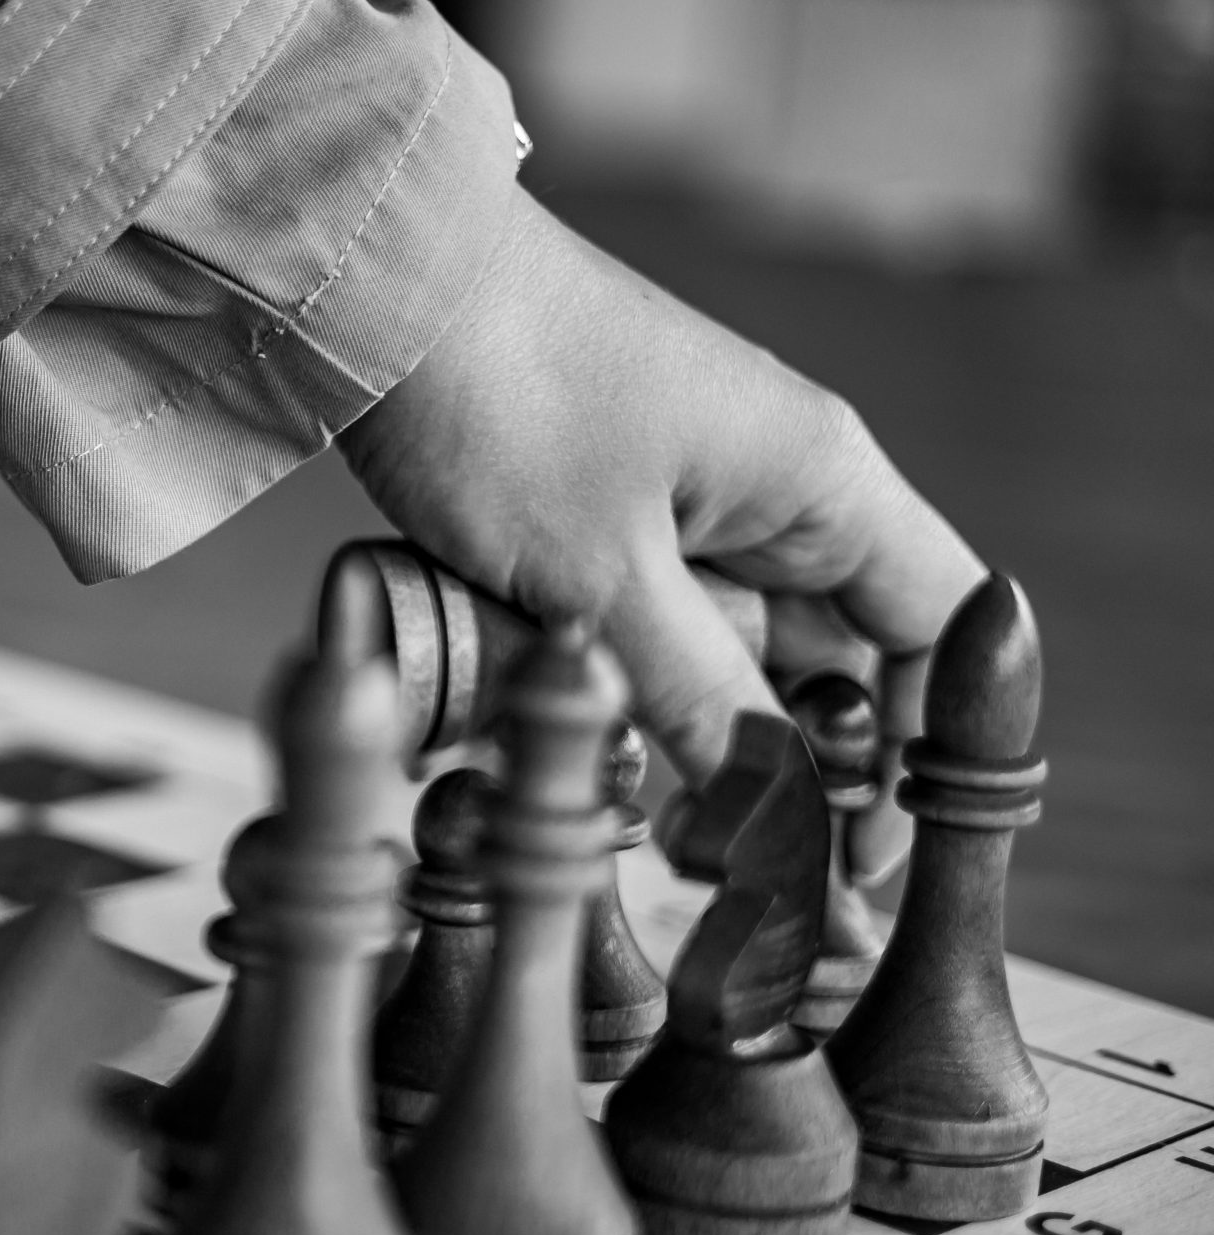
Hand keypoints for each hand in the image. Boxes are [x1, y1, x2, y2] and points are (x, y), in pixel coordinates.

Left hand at [339, 188, 984, 880]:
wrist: (382, 291)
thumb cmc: (504, 400)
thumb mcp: (600, 577)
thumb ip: (698, 697)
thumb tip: (777, 814)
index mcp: (821, 484)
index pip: (934, 632)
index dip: (917, 749)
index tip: (858, 851)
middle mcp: (773, 493)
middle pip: (827, 663)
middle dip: (780, 765)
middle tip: (723, 860)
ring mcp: (685, 505)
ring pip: (723, 657)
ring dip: (685, 732)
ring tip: (641, 812)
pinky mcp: (601, 519)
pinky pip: (641, 628)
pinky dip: (617, 686)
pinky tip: (574, 736)